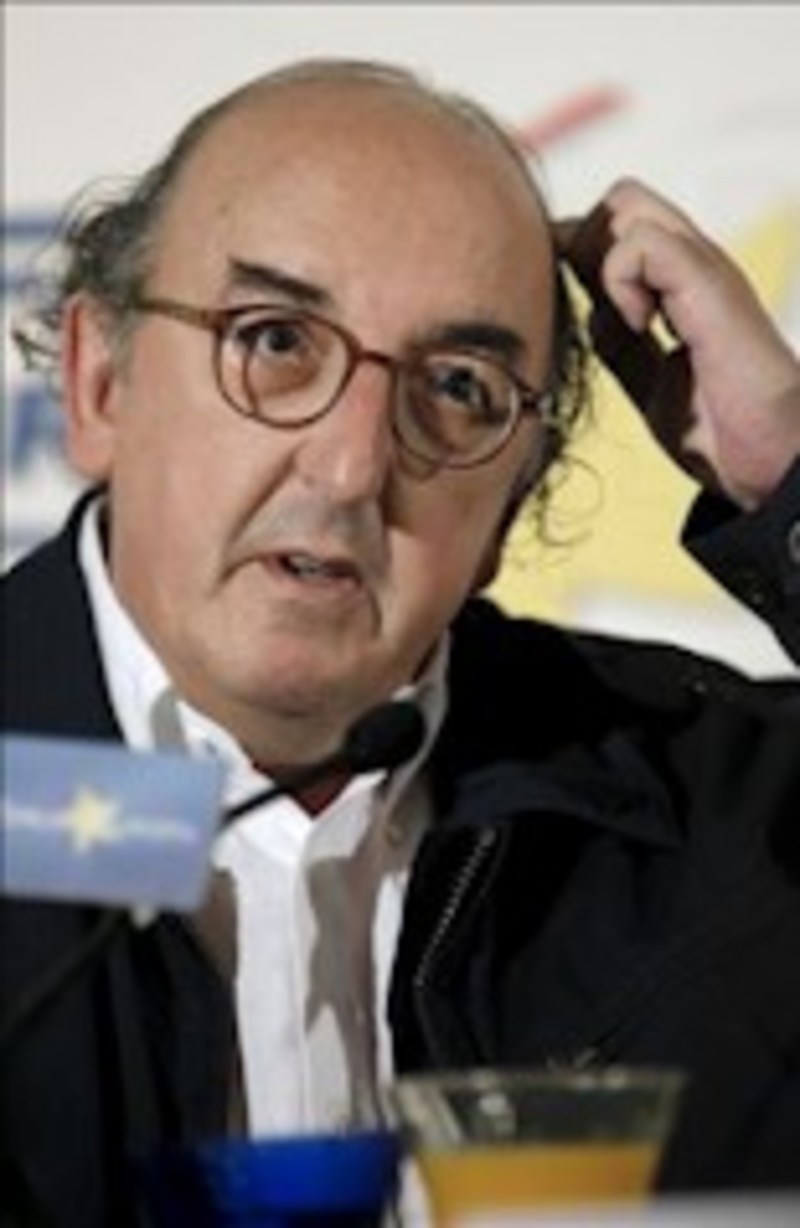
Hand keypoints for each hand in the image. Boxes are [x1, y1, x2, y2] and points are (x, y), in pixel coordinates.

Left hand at [556, 178, 799, 508]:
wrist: (765, 458)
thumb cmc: (717, 426)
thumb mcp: (646, 377)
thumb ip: (617, 340)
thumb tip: (586, 310)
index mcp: (679, 280)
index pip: (613, 223)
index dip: (580, 255)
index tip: (580, 307)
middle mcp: (693, 261)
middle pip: (618, 199)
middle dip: (587, 248)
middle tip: (599, 310)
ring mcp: (704, 265)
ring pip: (625, 204)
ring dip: (603, 262)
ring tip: (626, 321)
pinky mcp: (709, 281)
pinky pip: (641, 243)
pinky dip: (621, 283)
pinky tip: (641, 326)